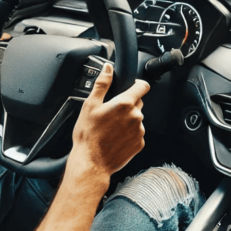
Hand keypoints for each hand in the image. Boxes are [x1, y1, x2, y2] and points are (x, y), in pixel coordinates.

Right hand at [67, 63, 149, 191]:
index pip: (142, 86)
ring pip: (137, 119)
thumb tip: (108, 68)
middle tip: (111, 113)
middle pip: (138, 102)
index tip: (131, 86)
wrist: (91, 162)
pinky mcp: (140, 144)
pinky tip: (115, 138)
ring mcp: (139, 131)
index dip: (137, 84)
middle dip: (127, 104)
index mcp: (125, 104)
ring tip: (111, 129)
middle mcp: (136, 116)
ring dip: (128, 120)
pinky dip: (128, 134)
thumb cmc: (88, 135)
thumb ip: (102, 84)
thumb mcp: (90, 105)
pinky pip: (136, 133)